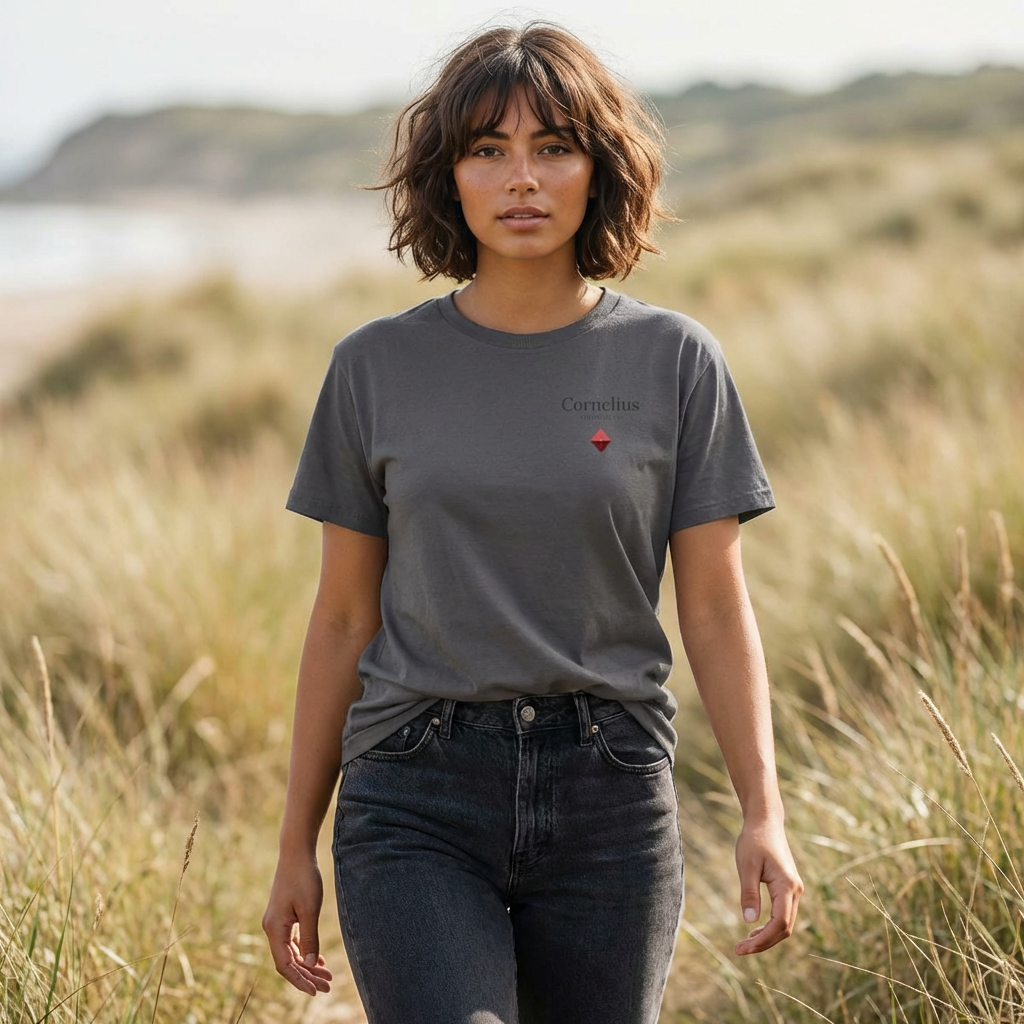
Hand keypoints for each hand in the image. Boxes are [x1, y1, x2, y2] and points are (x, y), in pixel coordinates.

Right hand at [262, 852, 333, 994]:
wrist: (296, 853)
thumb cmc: (303, 878)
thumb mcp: (310, 909)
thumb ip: (309, 937)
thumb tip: (309, 964)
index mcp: (275, 929)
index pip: (285, 965)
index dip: (300, 980)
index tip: (316, 991)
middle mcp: (272, 929)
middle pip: (289, 961)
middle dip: (307, 976)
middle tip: (328, 986)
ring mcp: (278, 923)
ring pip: (292, 952)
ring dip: (308, 965)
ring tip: (327, 976)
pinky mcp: (285, 916)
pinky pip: (293, 941)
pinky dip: (305, 951)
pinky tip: (318, 959)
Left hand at [733, 815, 802, 954]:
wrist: (765, 821)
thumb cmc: (754, 840)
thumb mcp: (746, 866)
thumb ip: (749, 893)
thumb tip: (750, 922)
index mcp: (787, 886)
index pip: (780, 924)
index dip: (763, 940)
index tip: (743, 948)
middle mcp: (795, 890)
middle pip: (784, 928)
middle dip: (764, 943)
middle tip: (740, 950)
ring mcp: (794, 889)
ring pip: (785, 923)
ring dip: (768, 936)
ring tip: (745, 943)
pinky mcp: (789, 887)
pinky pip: (783, 913)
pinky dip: (771, 926)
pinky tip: (755, 929)